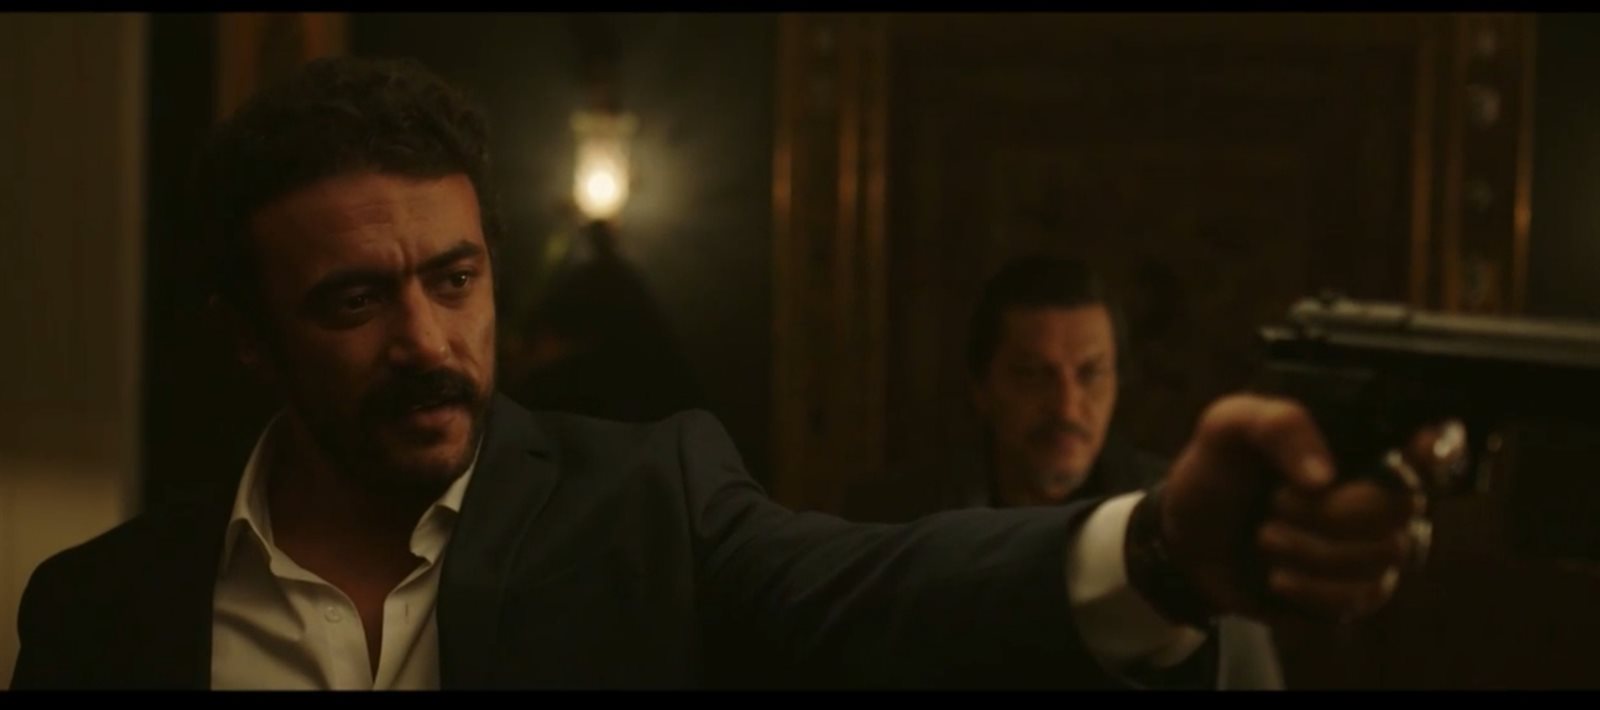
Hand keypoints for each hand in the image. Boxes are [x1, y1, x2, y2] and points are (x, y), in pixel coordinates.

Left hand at [1158, 394, 1445, 623]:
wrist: (1188, 540)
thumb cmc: (1217, 472)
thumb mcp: (1227, 426)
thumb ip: (1278, 425)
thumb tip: (1323, 476)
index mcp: (1361, 444)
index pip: (1434, 444)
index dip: (1442, 449)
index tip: (1420, 451)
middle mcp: (1382, 494)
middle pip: (1403, 507)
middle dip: (1333, 511)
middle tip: (1275, 503)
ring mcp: (1374, 547)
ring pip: (1384, 556)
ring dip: (1313, 551)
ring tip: (1265, 538)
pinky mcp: (1355, 594)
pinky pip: (1363, 598)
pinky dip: (1312, 590)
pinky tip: (1277, 578)